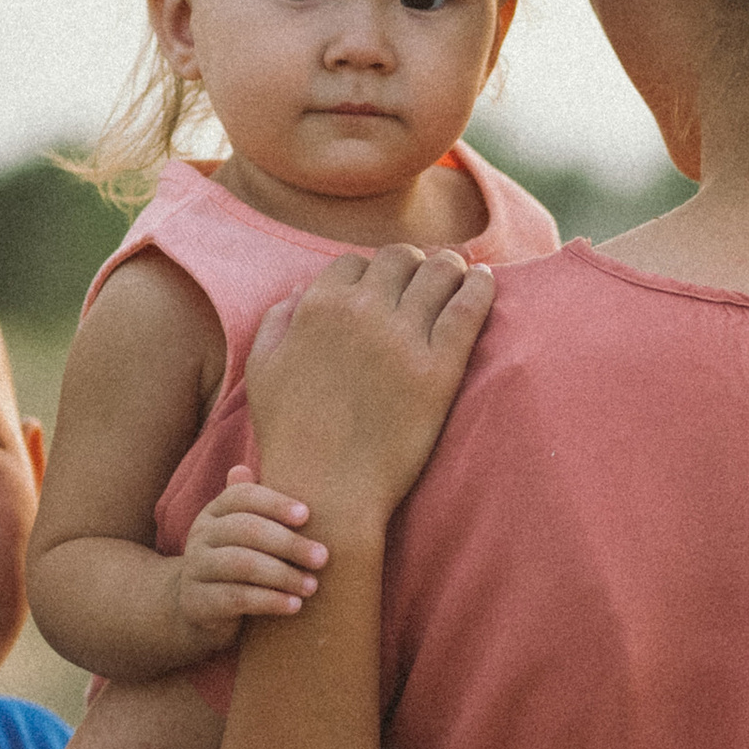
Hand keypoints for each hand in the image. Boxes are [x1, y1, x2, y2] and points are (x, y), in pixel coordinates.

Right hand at [172, 482, 330, 643]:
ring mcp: (195, 569)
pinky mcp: (197, 603)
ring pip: (241, 564)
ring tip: (312, 586)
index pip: (242, 496)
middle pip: (245, 529)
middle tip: (322, 557)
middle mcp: (200, 535)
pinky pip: (236, 598)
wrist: (199, 610)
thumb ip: (258, 507)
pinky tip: (294, 606)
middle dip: (288, 542)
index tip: (307, 515)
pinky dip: (269, 601)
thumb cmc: (235, 565)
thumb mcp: (244, 535)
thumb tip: (249, 468)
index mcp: (214, 512)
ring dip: (283, 574)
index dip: (274, 503)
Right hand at [245, 246, 495, 534]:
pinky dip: (480, 286)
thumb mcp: (263, 370)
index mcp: (318, 307)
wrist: (328, 491)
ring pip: (438, 270)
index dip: (369, 274)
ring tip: (459, 276)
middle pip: (399, 257)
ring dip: (449, 267)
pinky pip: (469, 306)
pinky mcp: (439, 368)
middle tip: (425, 279)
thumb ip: (278, 320)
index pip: (354, 262)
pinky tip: (484, 283)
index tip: (384, 288)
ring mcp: (402, 338)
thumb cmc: (291, 436)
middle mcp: (361, 312)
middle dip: (411, 263)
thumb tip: (304, 288)